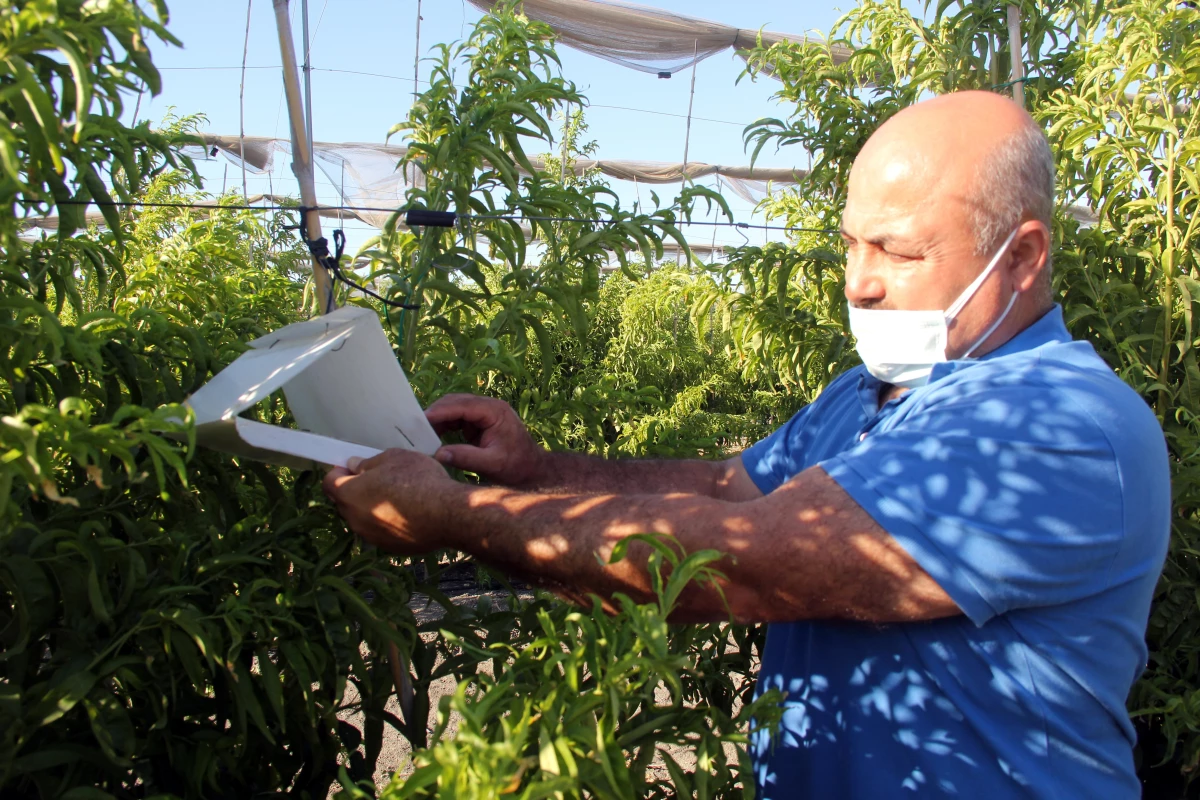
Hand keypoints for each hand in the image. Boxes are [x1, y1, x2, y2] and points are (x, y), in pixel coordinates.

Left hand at [322, 449, 461, 554]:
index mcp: (349, 494)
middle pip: (345, 502)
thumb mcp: (394, 458)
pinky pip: (381, 531)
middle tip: (377, 479)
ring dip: (372, 507)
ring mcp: (371, 537)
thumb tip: (354, 467)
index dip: (338, 472)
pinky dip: (388, 522)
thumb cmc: (418, 480)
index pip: (328, 482)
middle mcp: (354, 519)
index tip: (352, 466)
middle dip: (354, 490)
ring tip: (397, 496)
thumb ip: (368, 463)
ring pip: (363, 518)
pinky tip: (408, 513)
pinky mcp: (389, 547)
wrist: (448, 514)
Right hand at [424, 393, 545, 486]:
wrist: (531, 470)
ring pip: (454, 408)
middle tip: (416, 427)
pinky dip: (445, 425)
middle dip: (436, 413)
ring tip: (422, 433)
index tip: (421, 420)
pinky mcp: (479, 421)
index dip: (441, 411)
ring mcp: (484, 412)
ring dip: (439, 419)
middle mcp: (489, 406)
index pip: (463, 405)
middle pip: (456, 402)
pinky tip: (434, 436)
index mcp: (495, 411)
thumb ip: (466, 458)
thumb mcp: (491, 464)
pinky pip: (457, 417)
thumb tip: (438, 454)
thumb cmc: (516, 466)